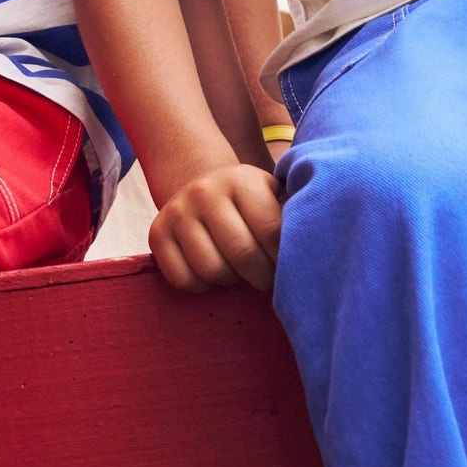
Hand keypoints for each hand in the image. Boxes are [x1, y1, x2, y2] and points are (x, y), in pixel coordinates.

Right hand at [151, 163, 283, 293]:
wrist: (200, 183)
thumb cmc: (249, 200)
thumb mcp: (273, 193)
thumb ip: (292, 214)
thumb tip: (309, 248)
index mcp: (241, 180)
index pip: (270, 230)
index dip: (283, 258)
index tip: (290, 266)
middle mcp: (205, 192)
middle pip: (241, 253)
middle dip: (262, 276)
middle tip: (268, 279)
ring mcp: (177, 212)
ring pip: (211, 270)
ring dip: (231, 280)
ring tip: (240, 272)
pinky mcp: (157, 233)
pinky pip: (183, 279)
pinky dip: (203, 286)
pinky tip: (214, 273)